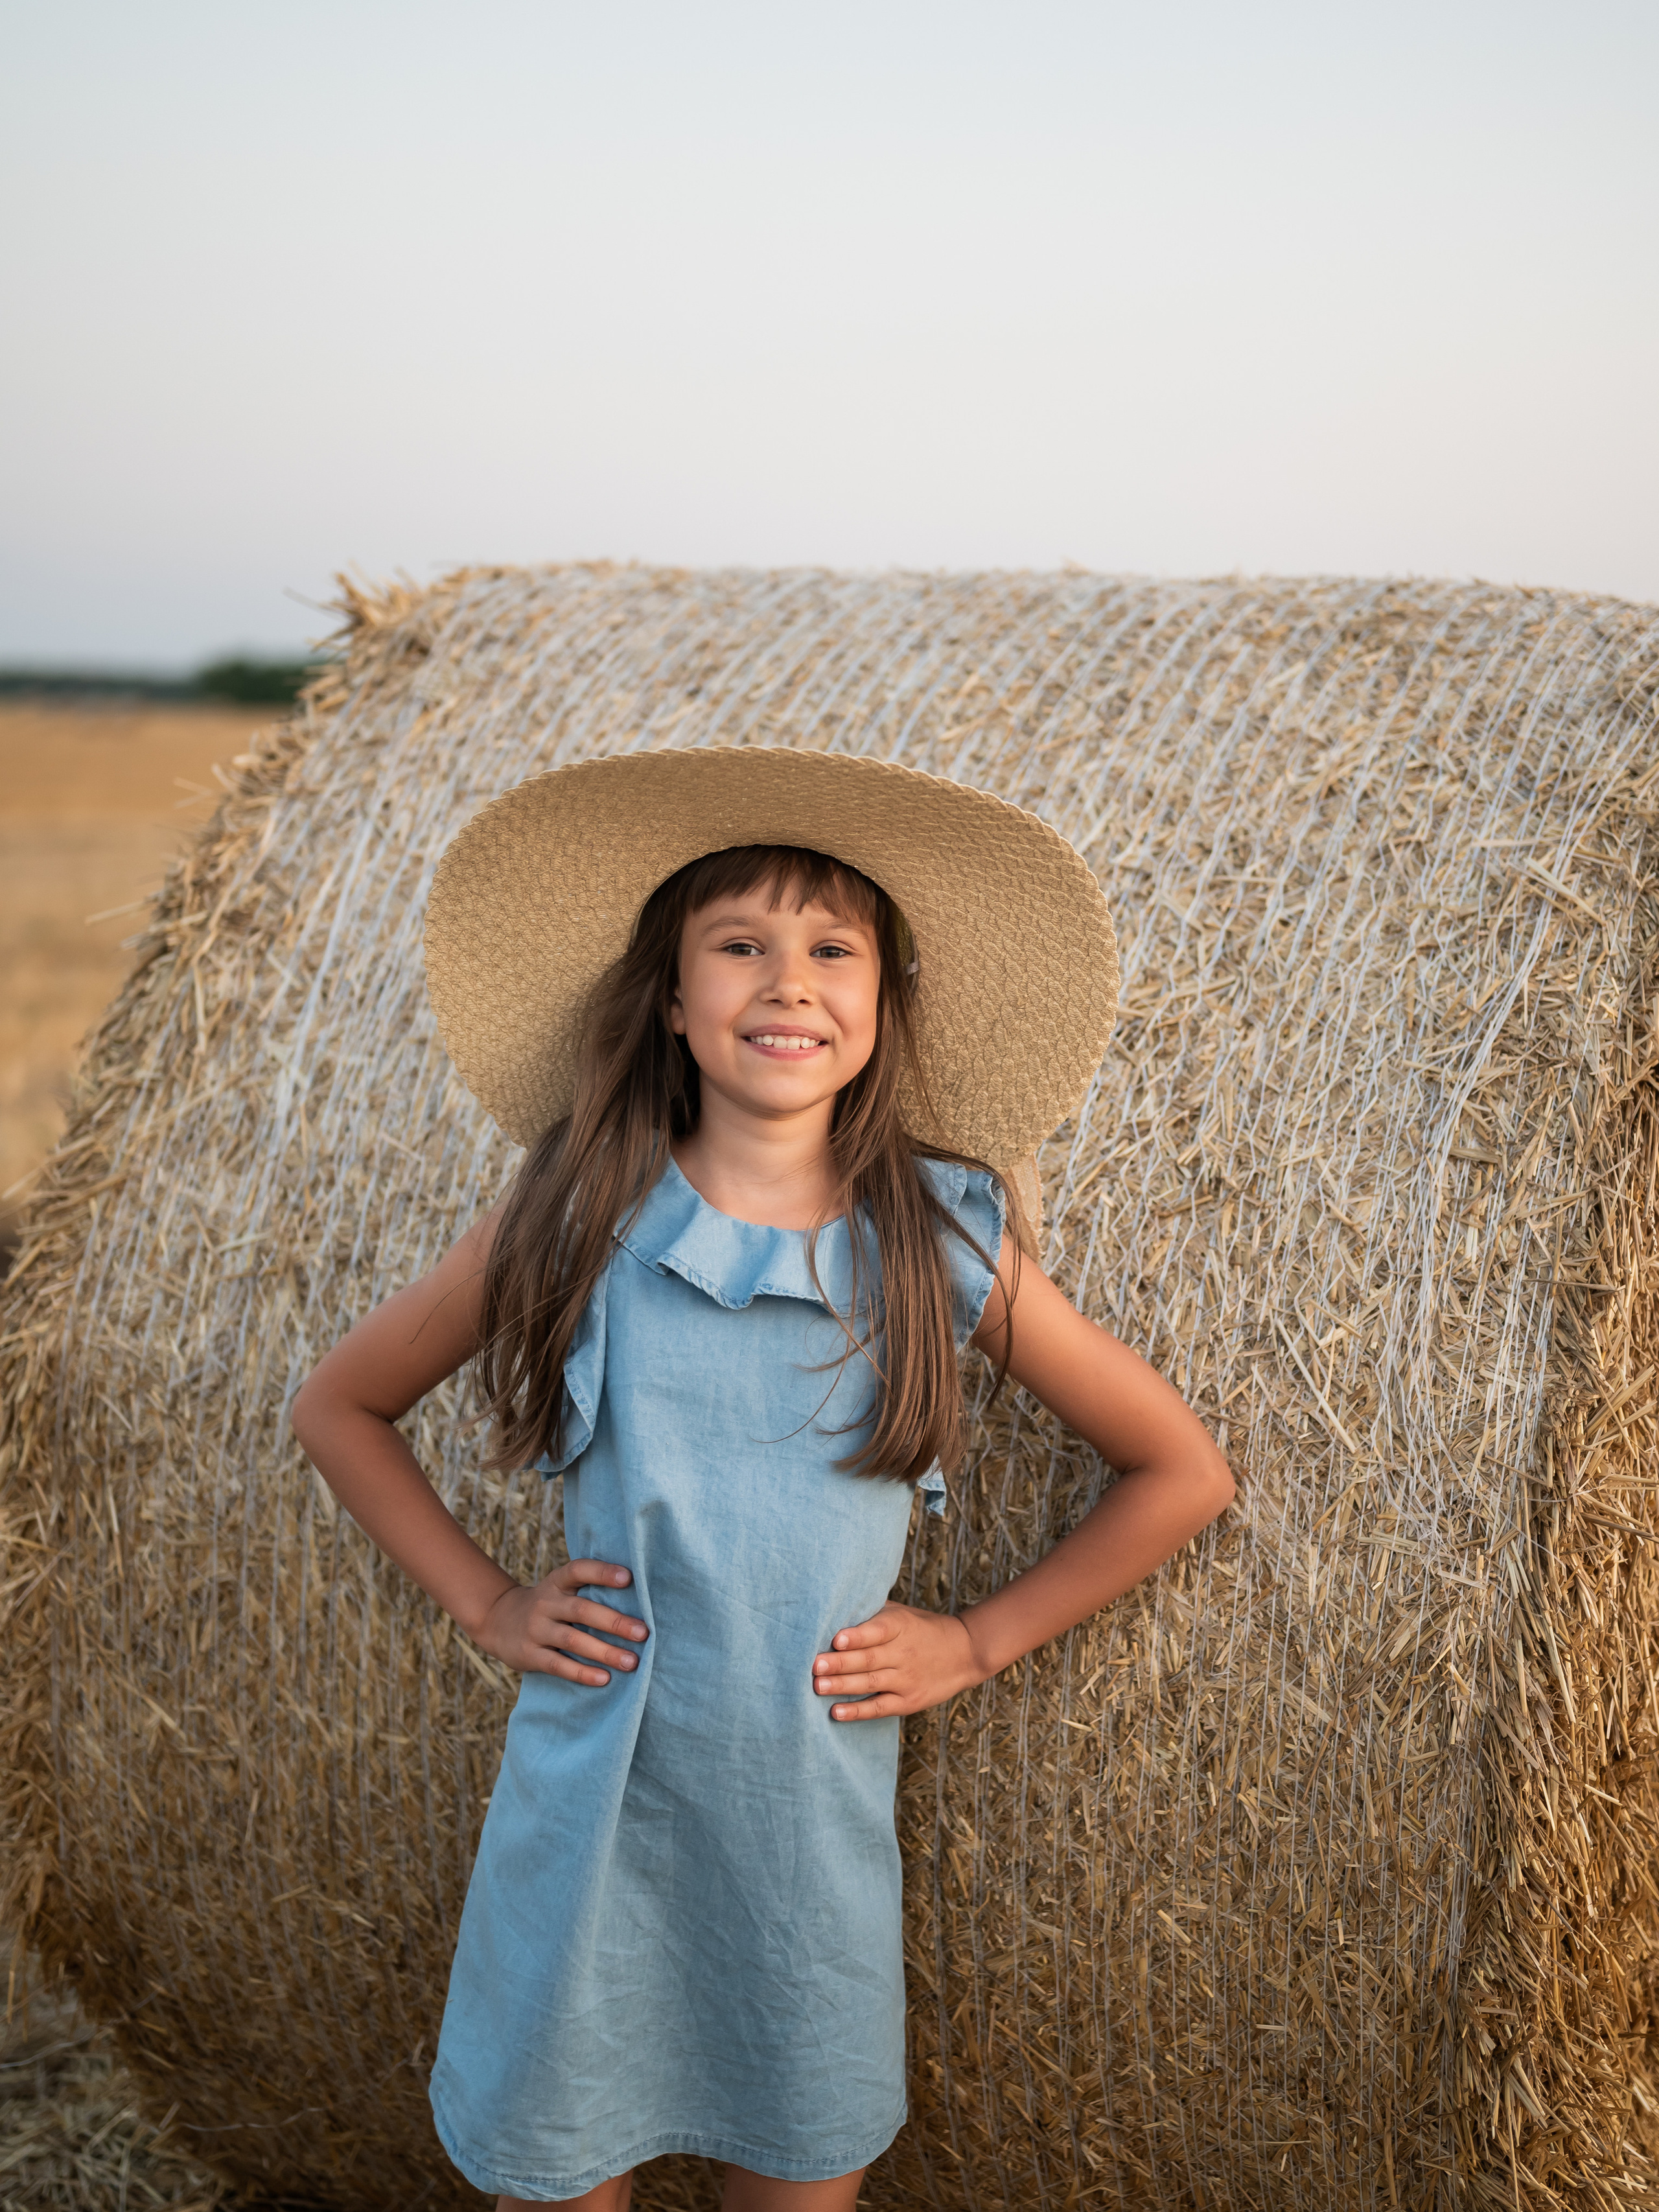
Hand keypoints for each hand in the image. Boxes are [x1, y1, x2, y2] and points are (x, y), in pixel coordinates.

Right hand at [474, 1558, 647, 1684]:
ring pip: (573, 1640)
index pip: (579, 1570)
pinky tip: (604, 1679)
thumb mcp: (560, 1590)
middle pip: (581, 1610)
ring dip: (604, 1652)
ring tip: (632, 1662)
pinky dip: (582, 1673)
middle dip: (614, 1621)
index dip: (602, 1572)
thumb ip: (589, 1591)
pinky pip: (558, 1665)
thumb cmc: (548, 1605)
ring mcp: (536, 1629)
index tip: (628, 1578)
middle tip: (643, 1633)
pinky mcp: (529, 1655)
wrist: (498, 1621)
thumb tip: (641, 1600)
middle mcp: (545, 1603)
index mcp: (557, 1582)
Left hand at [812, 1602, 986, 1720]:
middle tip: (815, 1665)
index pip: (877, 1631)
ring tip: (818, 1686)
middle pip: (869, 1659)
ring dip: (842, 1686)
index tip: (837, 1639)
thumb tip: (833, 1607)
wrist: (965, 1652)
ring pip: (870, 1683)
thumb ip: (871, 1612)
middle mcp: (903, 1653)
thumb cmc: (922, 1627)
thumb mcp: (902, 1613)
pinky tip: (836, 1712)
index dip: (858, 1636)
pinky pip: (879, 1707)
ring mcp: (906, 1679)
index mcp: (900, 1626)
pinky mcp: (908, 1701)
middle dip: (840, 1663)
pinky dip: (857, 1711)